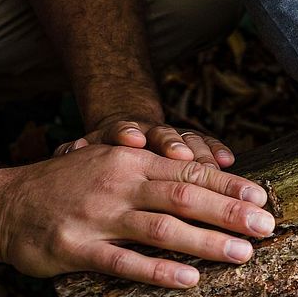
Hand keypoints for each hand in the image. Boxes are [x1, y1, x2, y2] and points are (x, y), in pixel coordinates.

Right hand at [0, 145, 273, 288]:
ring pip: (161, 230)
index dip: (229, 186)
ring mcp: (97, 217)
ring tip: (243, 254)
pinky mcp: (76, 249)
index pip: (190, 172)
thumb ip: (156, 174)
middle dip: (230, 212)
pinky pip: (124, 263)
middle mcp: (118, 184)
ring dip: (206, 242)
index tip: (263, 199)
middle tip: (267, 227)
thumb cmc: (68, 186)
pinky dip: (159, 272)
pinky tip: (190, 281)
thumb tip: (211, 183)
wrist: (1, 203)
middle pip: (184, 197)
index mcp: (131, 162)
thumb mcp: (112, 166)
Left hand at [54, 116, 234, 168]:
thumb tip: (68, 148)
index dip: (128, 133)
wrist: (121, 137)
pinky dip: (216, 151)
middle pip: (161, 135)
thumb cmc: (97, 161)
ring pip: (188, 140)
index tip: (133, 139)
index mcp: (116, 135)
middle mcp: (147, 132)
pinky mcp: (191, 143)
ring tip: (215, 166)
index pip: (121, 130)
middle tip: (181, 154)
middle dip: (173, 144)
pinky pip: (206, 144)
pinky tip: (228, 160)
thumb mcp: (79, 156)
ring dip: (202, 153)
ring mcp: (171, 136)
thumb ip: (73, 153)